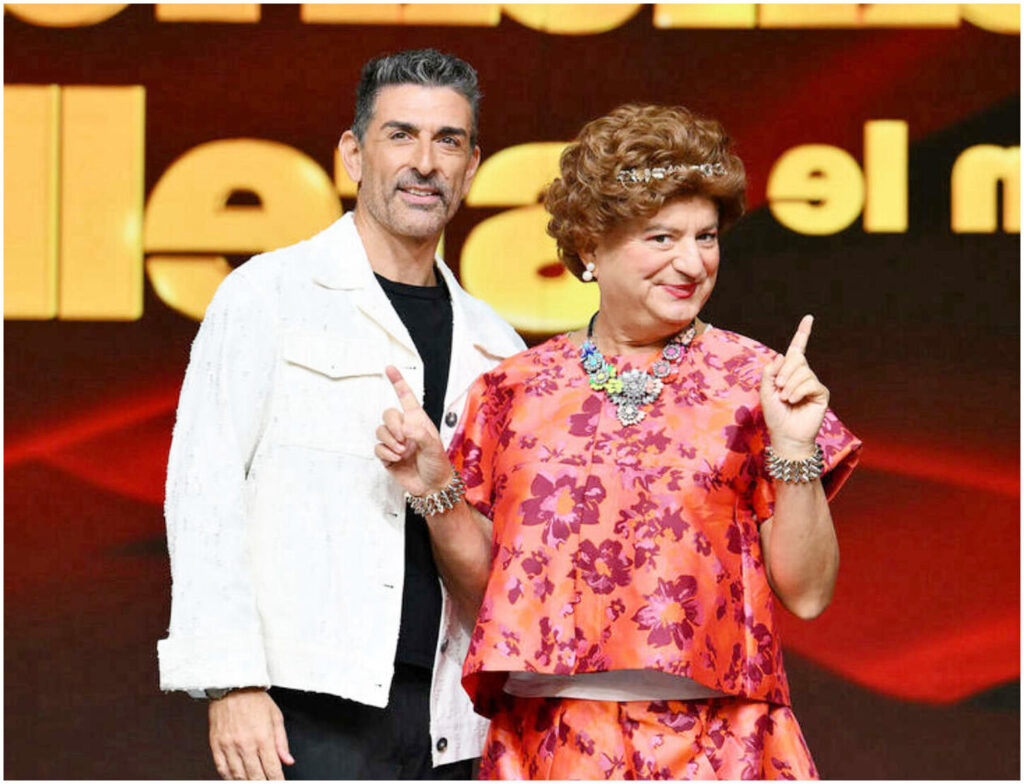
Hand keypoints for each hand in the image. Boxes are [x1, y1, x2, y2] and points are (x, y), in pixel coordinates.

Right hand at [208, 688, 292, 779]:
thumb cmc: (254, 699)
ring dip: (247, 782)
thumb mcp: (276, 717)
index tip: (279, 782)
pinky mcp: (216, 745)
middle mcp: (246, 744)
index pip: (272, 769)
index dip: (277, 780)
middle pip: (255, 776)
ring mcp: (229, 746)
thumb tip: (288, 760)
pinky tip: (235, 778)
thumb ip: (282, 742)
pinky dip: (229, 777)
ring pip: (238, 776)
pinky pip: (222, 769)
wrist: (233, 687)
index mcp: (263, 737)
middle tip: (266, 782)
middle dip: (262, 783)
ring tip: (253, 781)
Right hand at [375, 366, 451, 495]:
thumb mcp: (434, 447)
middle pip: (388, 414)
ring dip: (390, 441)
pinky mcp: (387, 456)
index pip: (406, 397)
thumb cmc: (438, 465)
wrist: (432, 487)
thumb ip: (420, 434)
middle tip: (404, 439)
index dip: (398, 382)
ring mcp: (395, 442)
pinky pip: (378, 447)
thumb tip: (405, 427)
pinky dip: (386, 453)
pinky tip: (397, 459)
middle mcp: (405, 428)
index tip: (390, 368)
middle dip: (393, 425)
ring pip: (380, 430)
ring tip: (403, 452)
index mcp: (418, 420)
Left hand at [760, 315, 829, 457]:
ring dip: (789, 385)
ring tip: (786, 398)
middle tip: (779, 388)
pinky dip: (798, 390)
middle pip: (796, 358)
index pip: (797, 349)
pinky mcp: (821, 393)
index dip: (802, 333)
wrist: (785, 435)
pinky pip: (810, 382)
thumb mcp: (765, 391)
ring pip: (802, 371)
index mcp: (788, 372)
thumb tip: (782, 355)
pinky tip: (794, 400)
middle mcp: (802, 375)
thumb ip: (770, 372)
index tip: (808, 318)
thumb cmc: (775, 415)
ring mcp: (812, 383)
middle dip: (784, 372)